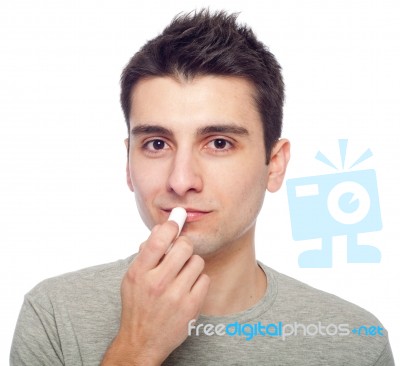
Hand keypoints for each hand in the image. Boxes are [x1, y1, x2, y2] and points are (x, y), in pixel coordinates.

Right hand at [102, 221, 209, 364]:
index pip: (158, 239)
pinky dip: (198, 281)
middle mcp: (157, 283)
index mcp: (139, 272)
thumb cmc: (137, 305)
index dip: (171, 226)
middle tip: (180, 252)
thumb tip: (162, 228)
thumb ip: (146, 253)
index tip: (176, 223)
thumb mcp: (132, 277)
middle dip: (184, 246)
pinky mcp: (191, 307)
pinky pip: (205, 279)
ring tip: (183, 273)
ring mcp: (175, 296)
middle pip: (184, 246)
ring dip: (192, 264)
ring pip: (197, 261)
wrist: (142, 341)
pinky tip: (189, 287)